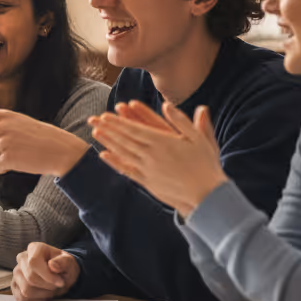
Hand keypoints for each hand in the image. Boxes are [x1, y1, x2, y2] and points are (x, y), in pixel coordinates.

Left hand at [0, 107, 89, 176]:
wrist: (59, 149)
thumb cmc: (37, 137)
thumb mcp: (16, 127)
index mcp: (3, 115)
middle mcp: (1, 126)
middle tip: (0, 149)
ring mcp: (4, 142)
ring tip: (12, 154)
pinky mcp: (8, 158)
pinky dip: (0, 169)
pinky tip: (14, 164)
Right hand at [11, 242, 80, 300]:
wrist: (60, 275)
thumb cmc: (63, 267)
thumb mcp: (69, 262)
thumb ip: (63, 262)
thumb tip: (52, 265)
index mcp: (34, 248)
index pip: (33, 263)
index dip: (47, 276)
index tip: (60, 282)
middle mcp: (22, 259)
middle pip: (30, 278)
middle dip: (47, 286)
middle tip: (57, 285)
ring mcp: (16, 273)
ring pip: (26, 290)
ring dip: (43, 294)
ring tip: (50, 289)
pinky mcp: (15, 286)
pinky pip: (22, 299)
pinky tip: (43, 296)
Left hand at [89, 100, 227, 216]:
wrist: (207, 196)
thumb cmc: (206, 165)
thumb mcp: (199, 138)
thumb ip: (182, 120)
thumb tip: (167, 104)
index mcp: (163, 143)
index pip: (135, 129)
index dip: (118, 122)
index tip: (105, 115)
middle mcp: (152, 156)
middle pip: (125, 140)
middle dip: (108, 129)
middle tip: (93, 120)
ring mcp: (149, 170)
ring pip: (123, 153)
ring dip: (108, 142)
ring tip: (95, 133)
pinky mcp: (149, 183)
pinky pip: (128, 170)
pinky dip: (115, 162)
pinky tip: (104, 155)